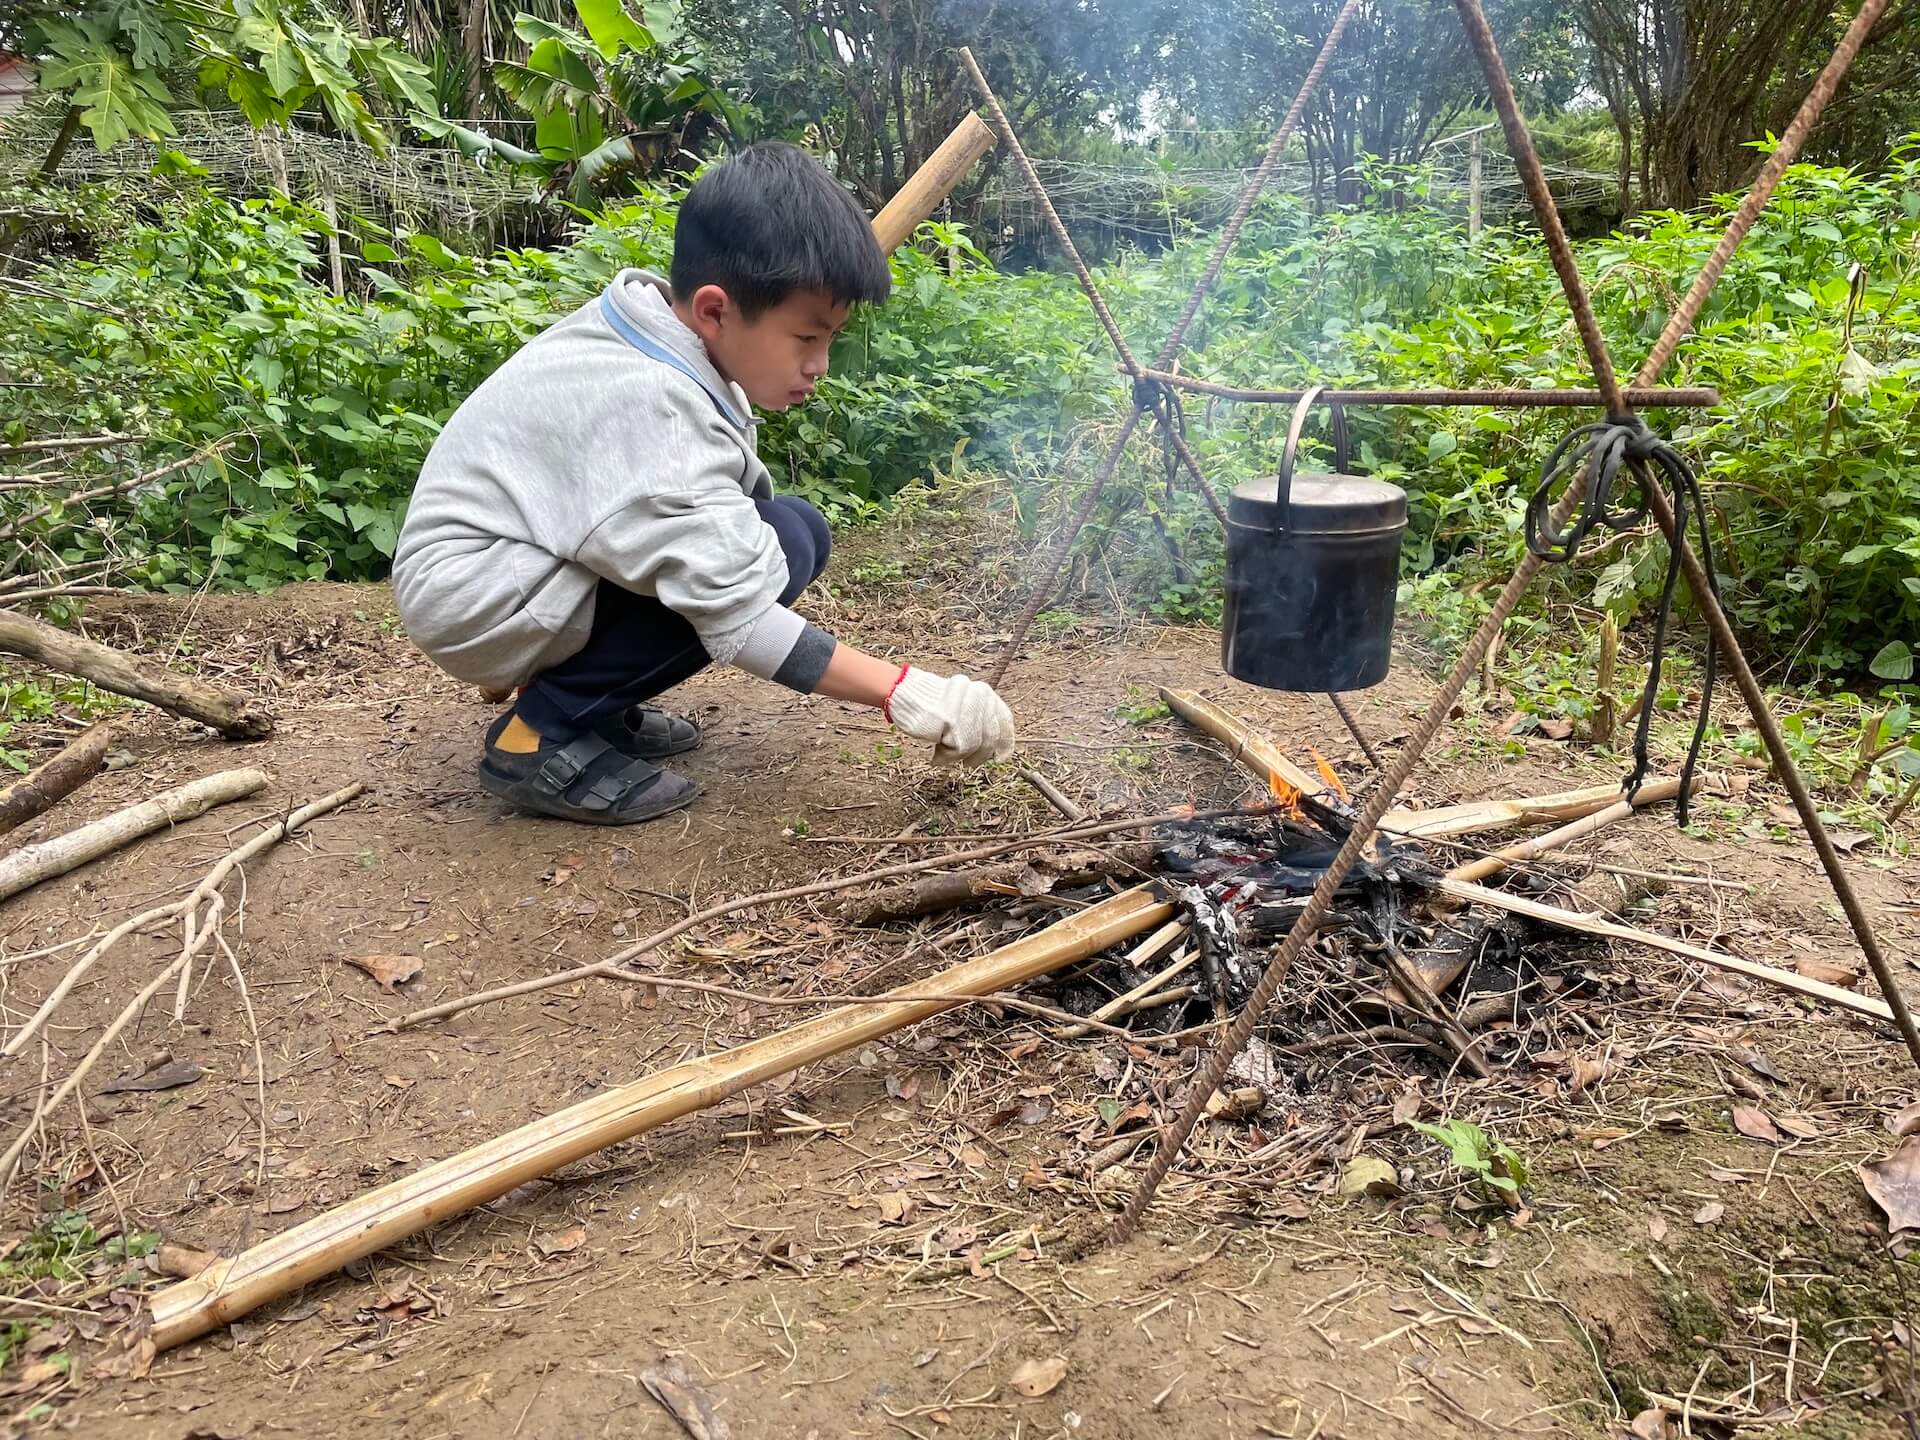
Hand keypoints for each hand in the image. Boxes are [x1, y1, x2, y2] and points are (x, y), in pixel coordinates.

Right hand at [885, 667, 1015, 767]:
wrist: (905, 693)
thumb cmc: (933, 706)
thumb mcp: (962, 708)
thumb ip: (981, 722)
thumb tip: (998, 750)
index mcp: (984, 691)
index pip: (1004, 718)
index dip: (1006, 742)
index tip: (1001, 758)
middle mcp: (979, 695)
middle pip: (991, 736)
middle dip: (980, 755)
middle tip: (968, 764)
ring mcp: (967, 705)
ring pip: (976, 744)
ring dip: (960, 755)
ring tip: (943, 754)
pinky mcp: (953, 718)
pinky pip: (960, 748)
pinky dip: (948, 756)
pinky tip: (937, 755)